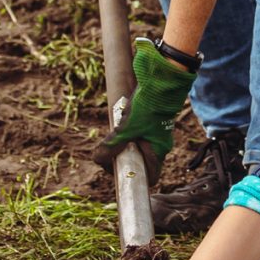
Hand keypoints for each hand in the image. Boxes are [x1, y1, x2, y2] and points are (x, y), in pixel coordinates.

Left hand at [97, 39, 195, 167]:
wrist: (160, 81)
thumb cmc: (147, 108)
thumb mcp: (126, 128)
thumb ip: (113, 145)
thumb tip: (98, 159)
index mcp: (158, 152)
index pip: (150, 178)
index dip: (133, 177)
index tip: (117, 167)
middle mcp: (161, 145)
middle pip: (140, 161)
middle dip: (124, 156)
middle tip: (111, 148)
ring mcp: (159, 133)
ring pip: (139, 146)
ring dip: (126, 141)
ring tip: (118, 129)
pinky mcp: (154, 122)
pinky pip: (140, 133)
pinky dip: (130, 130)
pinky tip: (123, 119)